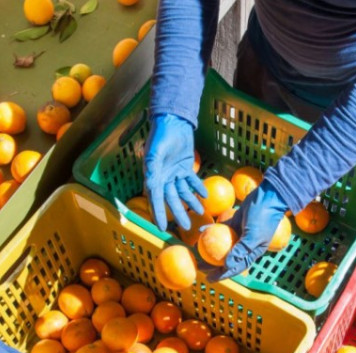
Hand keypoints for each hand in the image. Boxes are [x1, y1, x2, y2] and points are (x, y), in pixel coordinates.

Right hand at [143, 113, 207, 230]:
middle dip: (179, 213)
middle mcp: (163, 177)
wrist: (173, 121)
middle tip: (186, 226)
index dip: (158, 213)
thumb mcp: (155, 153)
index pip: (156, 198)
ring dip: (191, 201)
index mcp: (153, 176)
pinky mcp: (185, 167)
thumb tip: (150, 188)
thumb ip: (153, 170)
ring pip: (183, 192)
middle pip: (172, 199)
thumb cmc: (161, 136)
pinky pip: (191, 181)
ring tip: (200, 211)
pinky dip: (198, 188)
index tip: (161, 227)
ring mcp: (174, 172)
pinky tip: (205, 195)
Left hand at [208, 179, 288, 280]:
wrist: (268, 197)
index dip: (222, 275)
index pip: (235, 267)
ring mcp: (238, 234)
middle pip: (226, 258)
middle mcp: (244, 246)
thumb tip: (227, 265)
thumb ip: (241, 250)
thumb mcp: (253, 235)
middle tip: (198, 266)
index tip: (209, 279)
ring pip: (221, 245)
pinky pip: (220, 229)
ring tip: (196, 251)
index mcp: (251, 252)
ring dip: (209, 248)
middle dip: (212, 264)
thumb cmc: (263, 217)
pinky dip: (211, 229)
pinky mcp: (234, 223)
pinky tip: (201, 230)